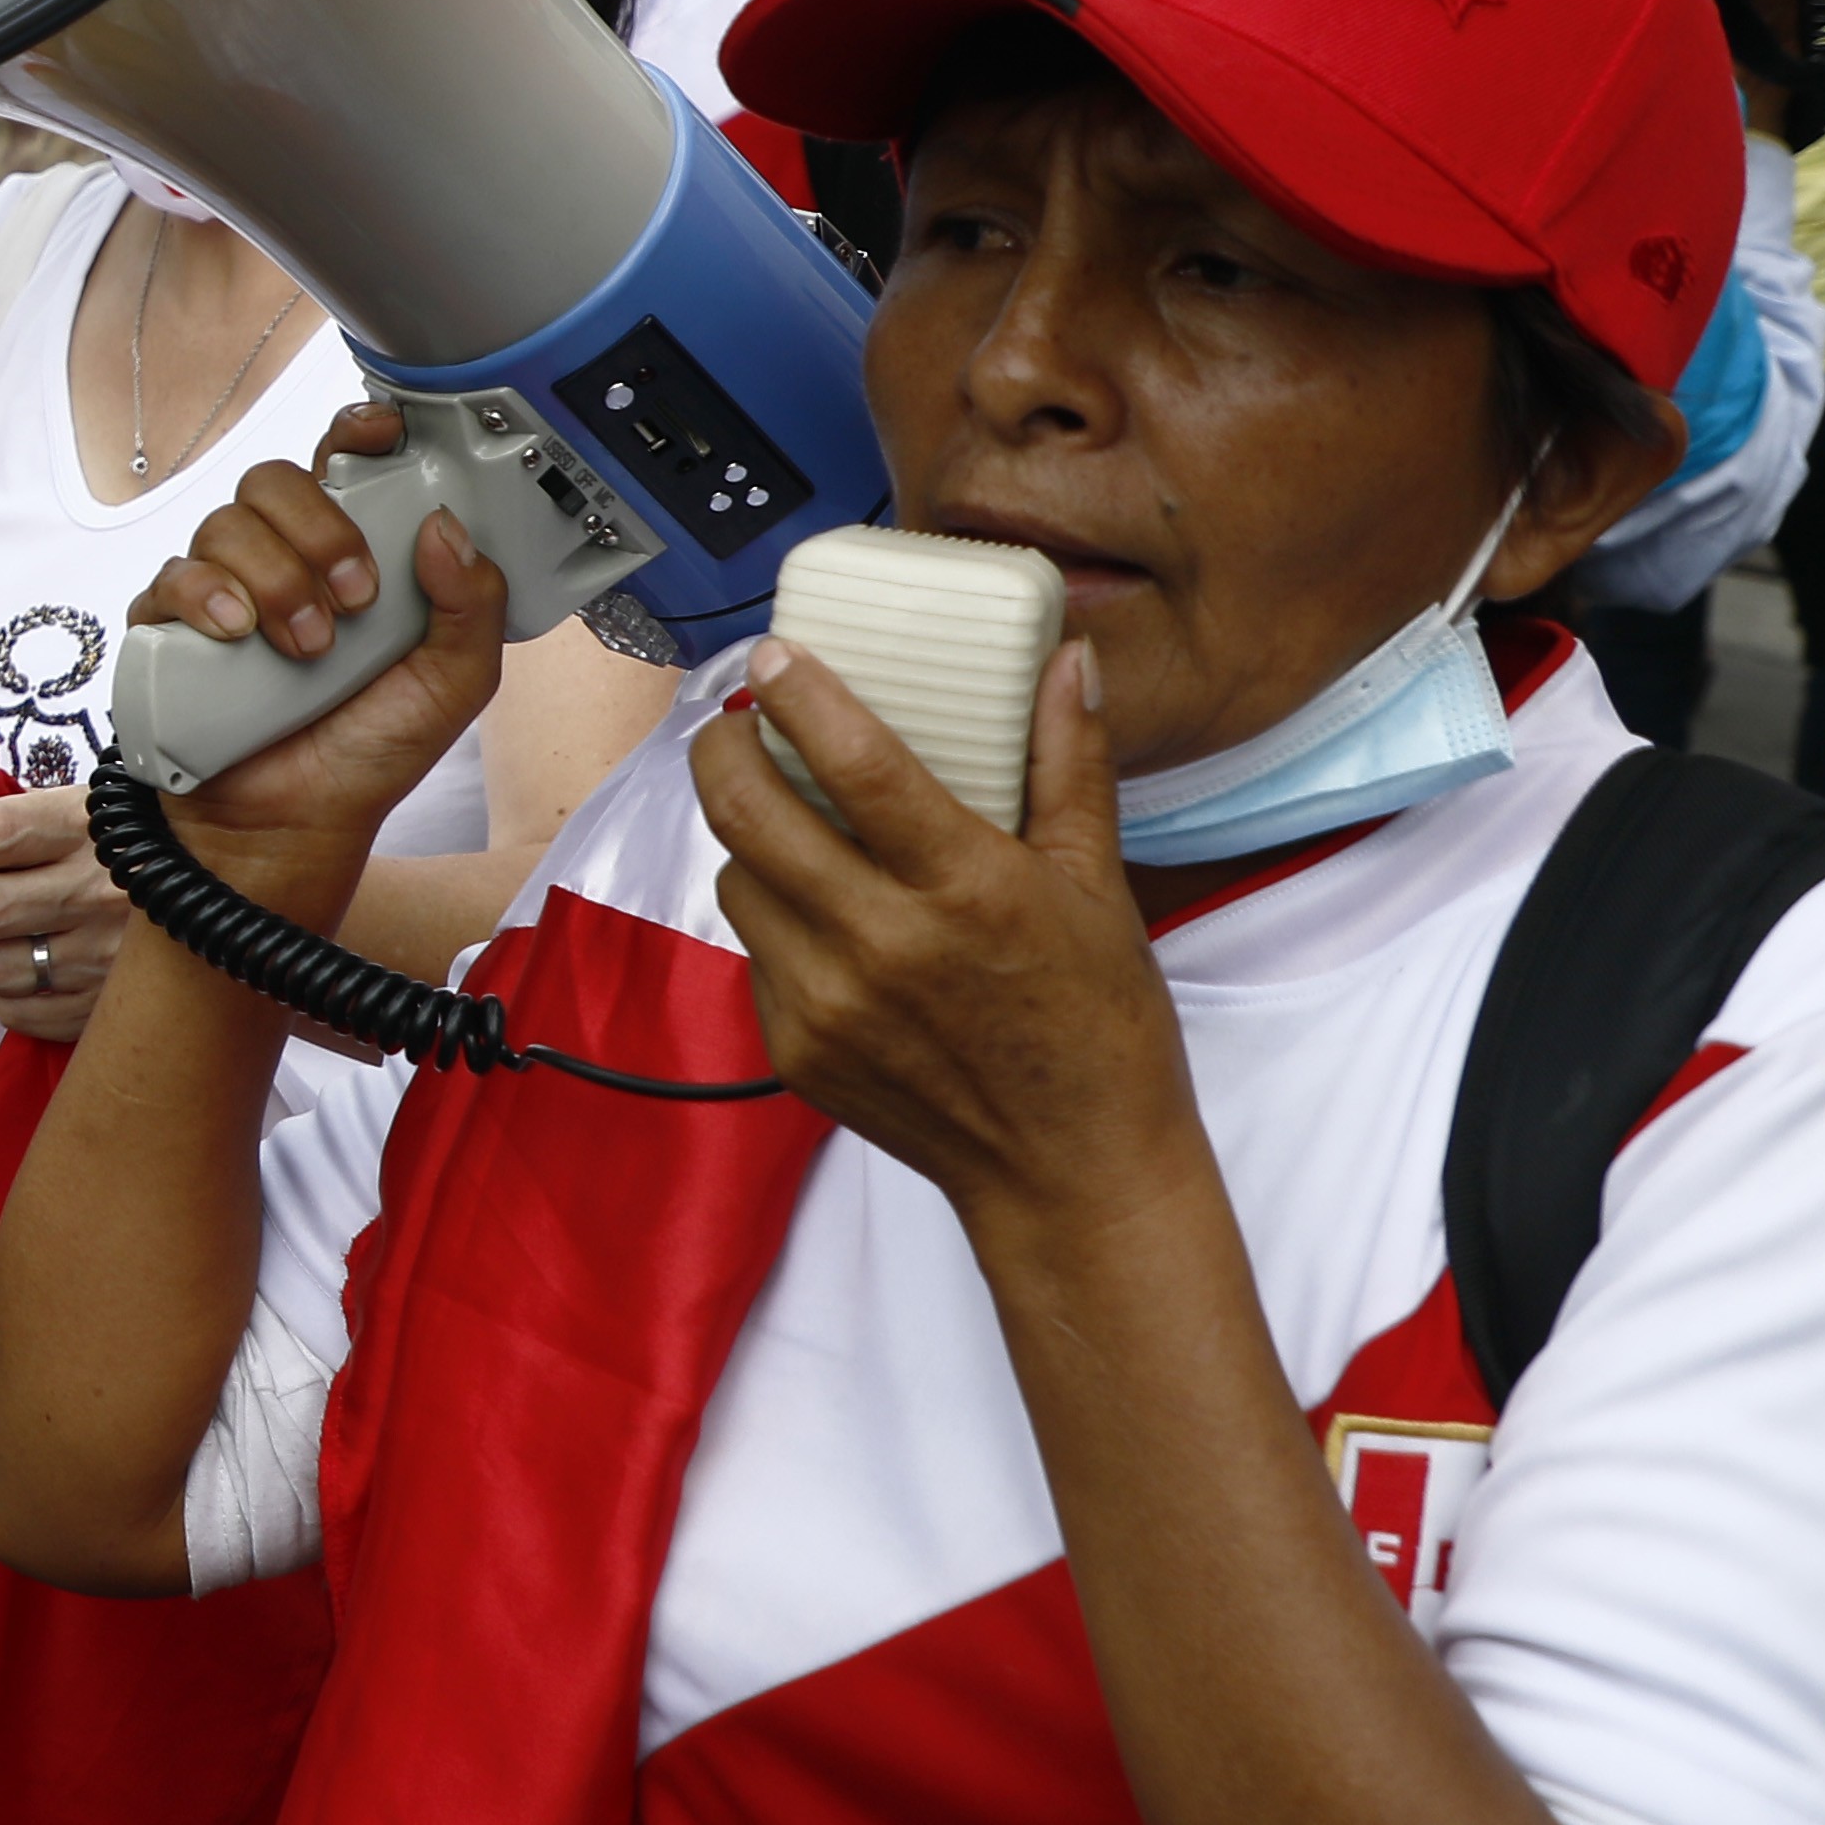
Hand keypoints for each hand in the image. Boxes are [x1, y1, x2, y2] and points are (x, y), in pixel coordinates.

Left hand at [0, 783, 127, 1039]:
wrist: (234, 886)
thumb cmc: (140, 838)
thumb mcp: (89, 806)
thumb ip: (19, 822)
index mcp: (88, 825)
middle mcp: (98, 890)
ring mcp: (107, 954)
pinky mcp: (111, 1004)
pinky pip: (20, 1012)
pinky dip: (7, 996)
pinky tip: (30, 969)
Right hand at [120, 408, 512, 908]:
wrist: (292, 831)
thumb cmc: (366, 757)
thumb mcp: (452, 686)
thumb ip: (471, 607)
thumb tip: (446, 527)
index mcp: (349, 554)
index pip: (342, 462)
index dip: (356, 432)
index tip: (380, 435)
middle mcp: (282, 560)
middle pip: (276, 480)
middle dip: (319, 527)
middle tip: (354, 596)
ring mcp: (222, 591)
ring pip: (227, 523)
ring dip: (276, 577)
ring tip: (307, 648)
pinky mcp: (168, 630)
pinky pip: (172, 576)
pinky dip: (207, 596)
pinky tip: (238, 635)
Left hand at [686, 633, 1192, 1222]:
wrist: (1070, 1171)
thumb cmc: (1098, 1024)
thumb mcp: (1099, 885)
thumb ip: (1069, 763)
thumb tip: (1065, 661)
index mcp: (966, 890)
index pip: (856, 765)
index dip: (800, 697)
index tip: (774, 653)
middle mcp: (882, 944)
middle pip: (748, 813)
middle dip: (725, 748)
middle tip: (740, 723)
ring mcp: (828, 1003)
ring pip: (737, 879)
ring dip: (749, 836)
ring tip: (785, 815)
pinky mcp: (794, 1051)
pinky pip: (753, 951)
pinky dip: (773, 915)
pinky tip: (818, 910)